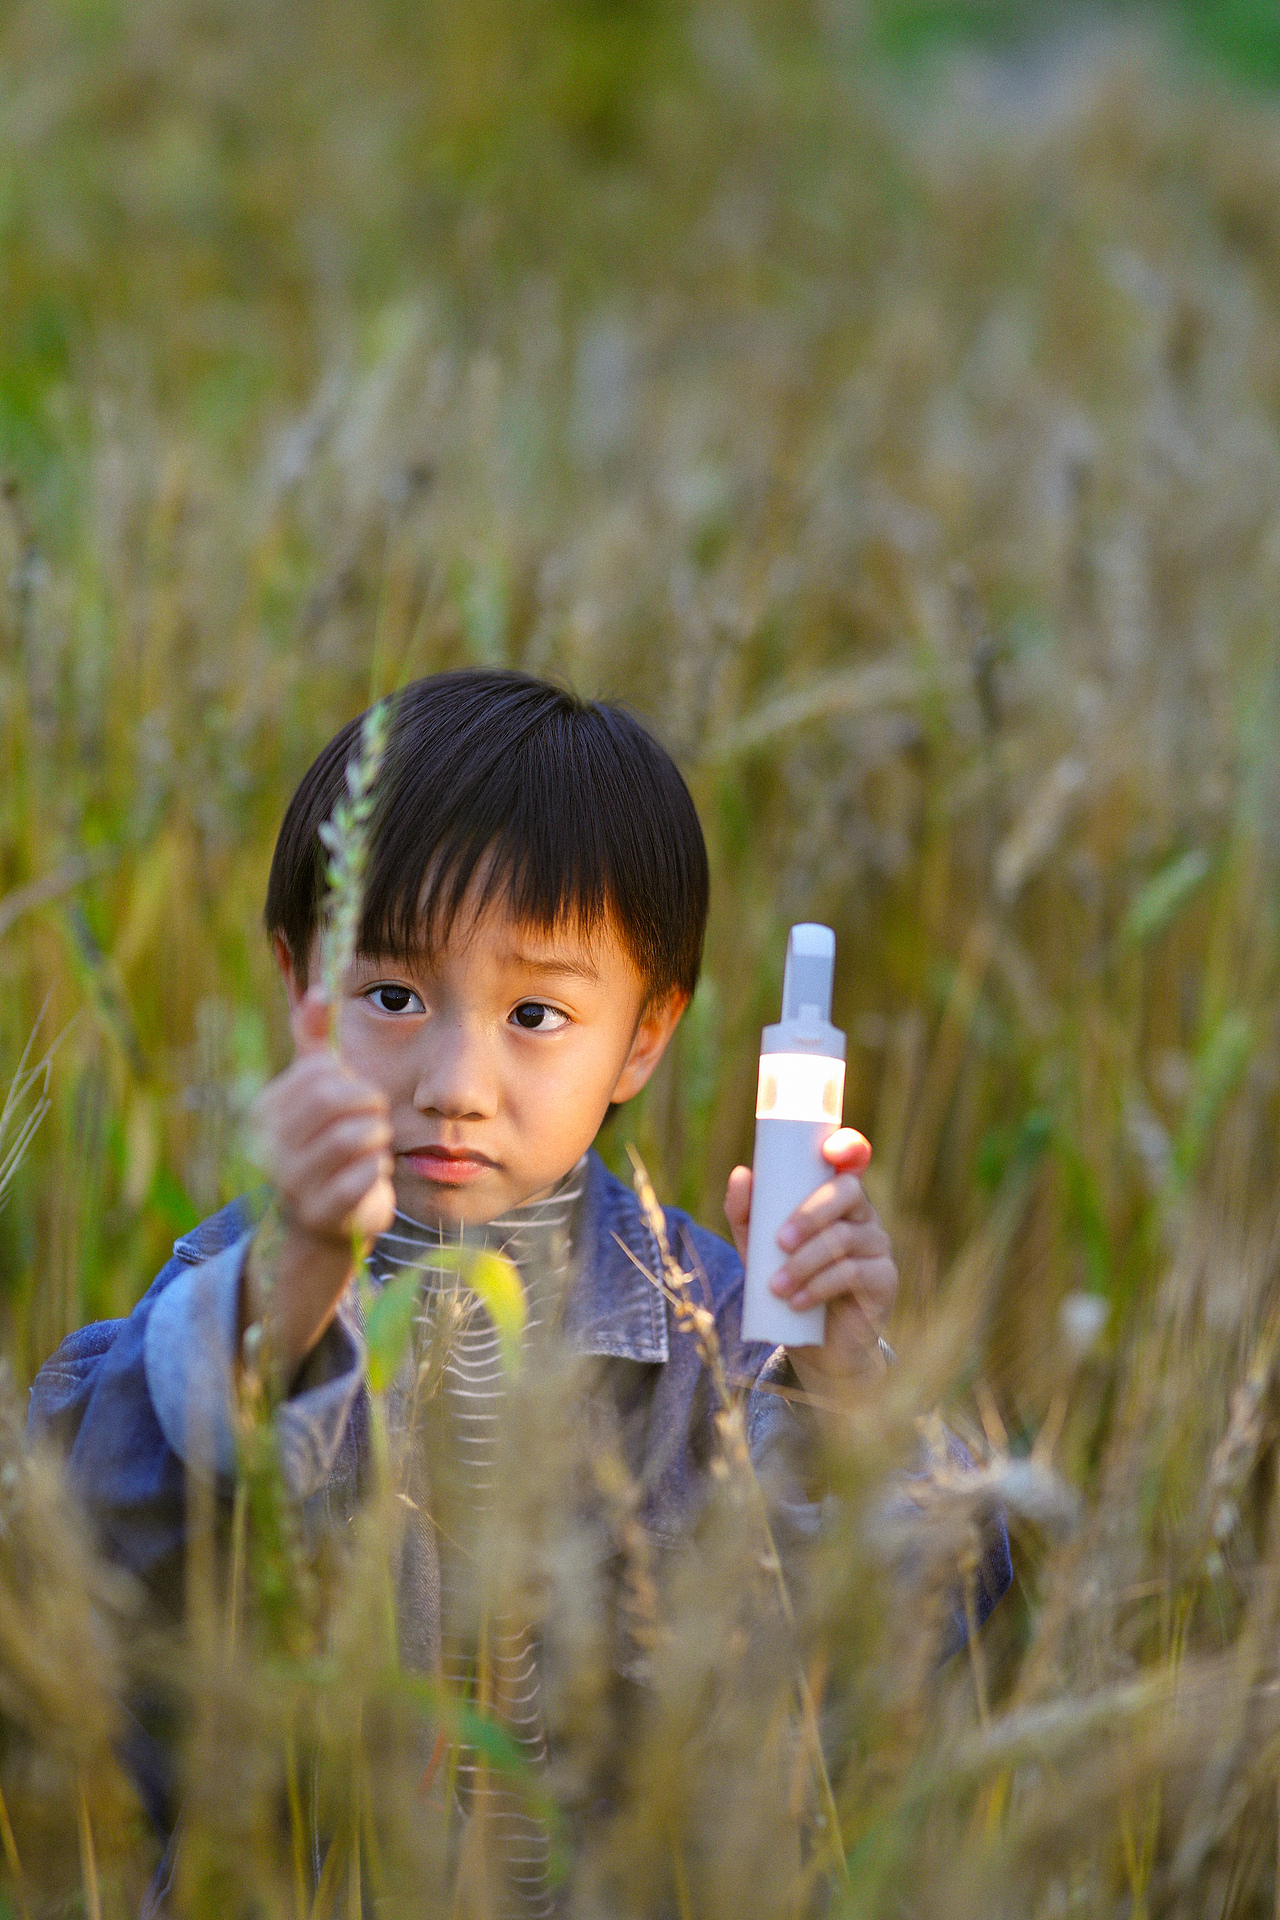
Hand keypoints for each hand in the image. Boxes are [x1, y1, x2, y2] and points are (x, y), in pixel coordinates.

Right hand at [243, 988, 395, 1375]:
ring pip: (359, 1136)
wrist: (321, 1222)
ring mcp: (292, 1183)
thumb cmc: (324, 1144)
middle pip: (340, 1099)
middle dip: (369, 1107)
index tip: (351, 1099)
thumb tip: (320, 989)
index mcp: (267, 1110)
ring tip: (369, 1151)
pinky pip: (368, 1175)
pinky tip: (368, 1177)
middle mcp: (270, 1146)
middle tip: (370, 1124)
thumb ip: (315, 1040)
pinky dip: (378, 1171)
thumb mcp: (316, 1090)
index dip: (350, 1082)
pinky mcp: (322, 1214)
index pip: (321, 1073)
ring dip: (377, 1141)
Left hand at [724, 1128, 897, 1399]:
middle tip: (779, 1241)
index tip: (829, 1151)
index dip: (848, 1147)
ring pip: (845, 1238)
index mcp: (834, 1197)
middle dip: (810, 1213)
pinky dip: (820, 1286)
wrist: (814, 1346)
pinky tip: (798, 1301)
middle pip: (848, 1192)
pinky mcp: (885, 1279)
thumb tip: (741, 1174)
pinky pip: (854, 1273)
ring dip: (805, 1262)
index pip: (852, 1159)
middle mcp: (861, 1214)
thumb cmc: (786, 1284)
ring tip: (776, 1287)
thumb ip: (746, 1213)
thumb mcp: (758, 1248)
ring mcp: (878, 1245)